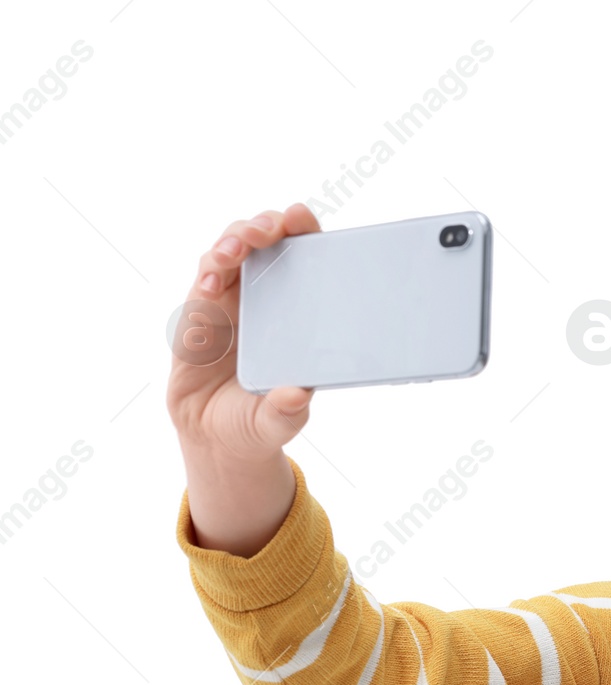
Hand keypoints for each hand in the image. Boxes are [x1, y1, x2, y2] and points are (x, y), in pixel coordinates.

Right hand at [166, 203, 321, 463]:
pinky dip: (208, 273)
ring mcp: (232, 300)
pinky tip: (210, 285)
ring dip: (232, 243)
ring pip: (230, 251)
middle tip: (266, 231)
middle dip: (265, 225)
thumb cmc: (260, 419)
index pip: (304, 257)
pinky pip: (204, 278)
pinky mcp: (201, 311)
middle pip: (265, 241)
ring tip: (233, 253)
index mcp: (298, 311)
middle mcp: (267, 298)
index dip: (303, 231)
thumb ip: (287, 410)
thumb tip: (297, 396)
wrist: (217, 436)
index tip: (300, 218)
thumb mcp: (277, 421)